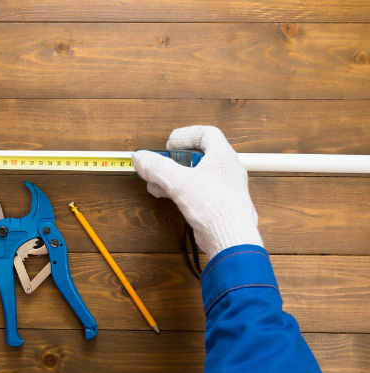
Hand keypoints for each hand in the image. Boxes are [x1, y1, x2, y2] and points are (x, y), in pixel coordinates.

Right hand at [132, 126, 262, 259]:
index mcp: (223, 156)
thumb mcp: (179, 181)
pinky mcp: (217, 205)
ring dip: (173, 177)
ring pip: (195, 175)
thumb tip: (141, 157)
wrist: (230, 238)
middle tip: (160, 165)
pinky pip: (196, 192)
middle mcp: (226, 170)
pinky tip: (166, 196)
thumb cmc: (216, 207)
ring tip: (156, 183)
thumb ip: (157, 167)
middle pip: (197, 156)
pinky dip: (180, 191)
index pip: (207, 134)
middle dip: (174, 160)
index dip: (186, 135)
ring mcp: (223, 188)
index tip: (170, 145)